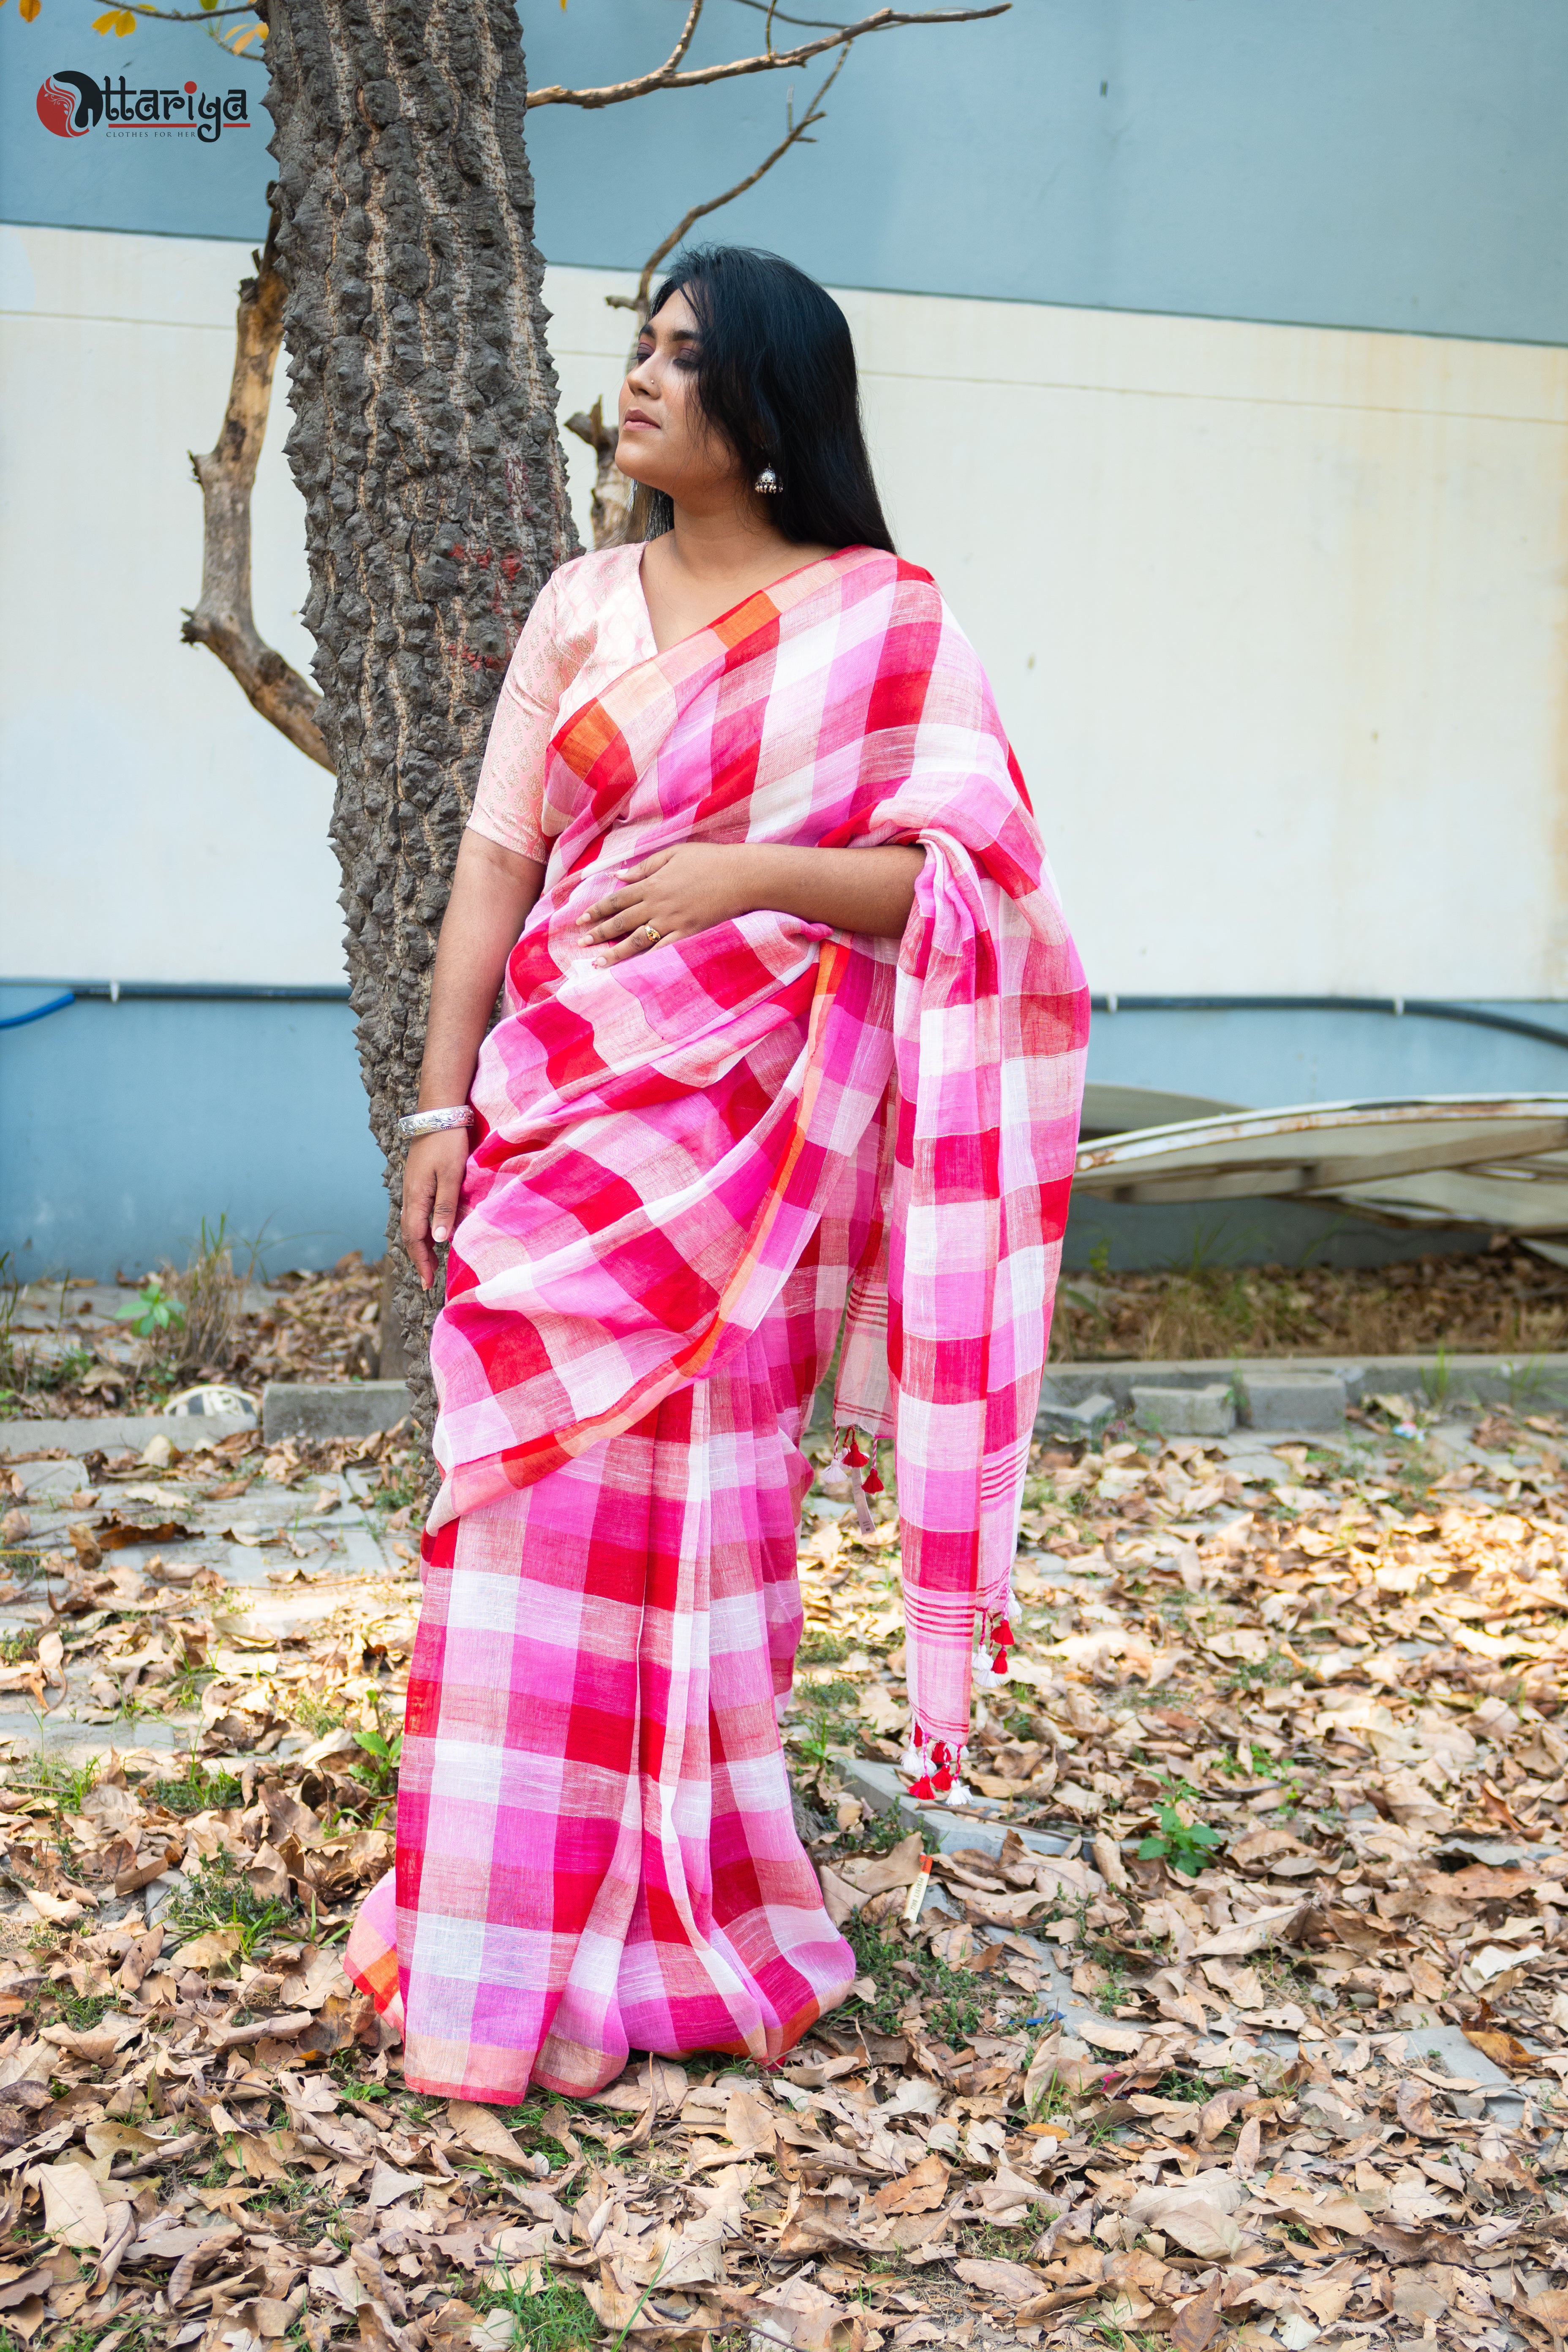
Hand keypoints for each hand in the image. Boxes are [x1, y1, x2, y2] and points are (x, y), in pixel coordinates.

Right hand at [401, 1128, 469, 1290]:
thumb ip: (446, 1207)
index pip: (415, 1237)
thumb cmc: (448, 1143)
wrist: (438, 1114)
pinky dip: (421, 1228)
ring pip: (412, 1223)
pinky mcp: (419, 1181)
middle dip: (418, 1258)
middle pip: (410, 1234)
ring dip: (419, 1244)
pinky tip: (431, 1232)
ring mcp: (413, 1188)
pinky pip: (416, 1212)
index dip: (421, 1261)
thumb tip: (438, 1240)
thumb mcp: (452, 1176)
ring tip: (429, 1262)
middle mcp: (410, 1195)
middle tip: (427, 1279)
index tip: (427, 1282)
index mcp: (417, 1197)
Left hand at [579, 844, 752, 965]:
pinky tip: (634, 971)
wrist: (741, 876)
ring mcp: (672, 922)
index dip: (597, 910)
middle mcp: (657, 905)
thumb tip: (618, 876)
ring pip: (637, 940)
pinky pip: (663, 951)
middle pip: (622, 922)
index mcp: (652, 884)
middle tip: (582, 943)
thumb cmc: (709, 861)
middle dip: (599, 932)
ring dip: (616, 952)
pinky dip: (647, 961)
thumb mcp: (674, 854)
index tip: (581, 920)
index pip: (616, 899)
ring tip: (599, 963)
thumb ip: (644, 867)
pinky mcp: (689, 934)